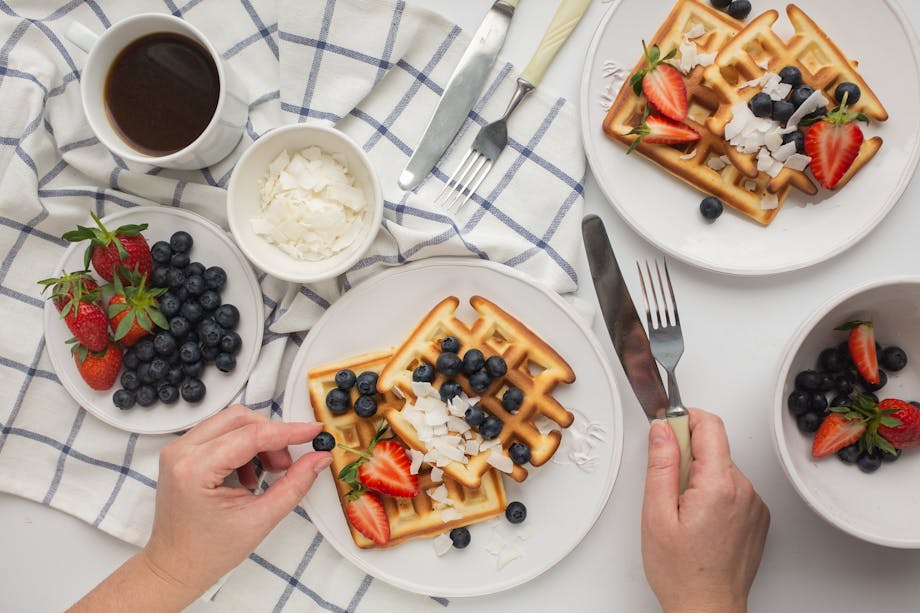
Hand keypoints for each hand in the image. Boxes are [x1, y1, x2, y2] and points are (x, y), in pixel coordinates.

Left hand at [142, 404, 331, 594]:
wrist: (174, 566)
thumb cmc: (209, 551)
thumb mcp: (260, 519)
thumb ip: (294, 484)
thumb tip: (320, 458)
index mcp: (195, 469)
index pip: (251, 435)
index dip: (288, 431)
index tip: (315, 432)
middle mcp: (181, 451)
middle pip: (240, 419)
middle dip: (271, 435)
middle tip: (286, 464)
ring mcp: (178, 449)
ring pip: (231, 422)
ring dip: (257, 439)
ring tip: (267, 472)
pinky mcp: (182, 452)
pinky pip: (220, 432)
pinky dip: (243, 445)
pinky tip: (248, 475)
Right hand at [641, 409, 769, 612]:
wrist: (707, 609)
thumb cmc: (681, 572)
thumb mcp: (656, 514)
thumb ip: (660, 465)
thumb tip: (663, 430)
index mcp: (719, 485)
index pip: (710, 425)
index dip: (685, 418)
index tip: (668, 428)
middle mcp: (745, 490)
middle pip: (714, 447)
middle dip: (686, 455)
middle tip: (667, 487)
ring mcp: (754, 504)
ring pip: (721, 468)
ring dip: (699, 477)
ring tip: (682, 511)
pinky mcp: (757, 517)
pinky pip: (732, 488)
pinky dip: (714, 494)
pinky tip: (699, 520)